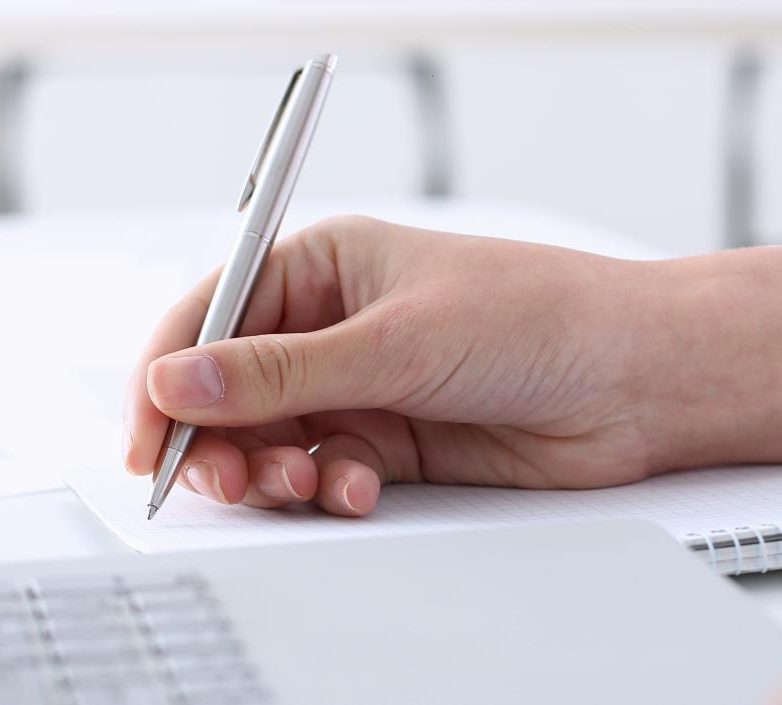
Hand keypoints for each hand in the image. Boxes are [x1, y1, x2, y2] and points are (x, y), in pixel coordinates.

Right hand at [123, 216, 781, 514]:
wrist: (632, 380)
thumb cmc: (537, 318)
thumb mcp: (397, 339)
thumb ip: (281, 372)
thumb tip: (175, 382)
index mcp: (326, 265)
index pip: (213, 315)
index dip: (169, 376)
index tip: (148, 435)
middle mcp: (337, 325)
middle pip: (232, 390)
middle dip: (220, 438)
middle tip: (226, 479)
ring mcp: (366, 385)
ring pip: (275, 440)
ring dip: (276, 470)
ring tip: (308, 481)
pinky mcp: (395, 441)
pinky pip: (326, 471)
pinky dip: (329, 488)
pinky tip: (359, 488)